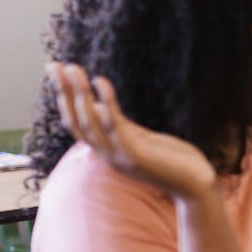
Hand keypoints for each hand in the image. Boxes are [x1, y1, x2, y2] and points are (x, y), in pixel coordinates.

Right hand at [47, 63, 216, 199]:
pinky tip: (100, 81)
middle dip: (65, 93)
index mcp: (108, 151)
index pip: (77, 125)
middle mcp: (108, 155)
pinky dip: (106, 102)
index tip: (58, 74)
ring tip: (72, 68)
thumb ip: (120, 126)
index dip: (65, 100)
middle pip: (76, 122)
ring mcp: (120, 156)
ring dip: (78, 93)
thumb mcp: (141, 140)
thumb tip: (98, 106)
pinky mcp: (136, 155)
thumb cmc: (174, 162)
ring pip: (90, 122)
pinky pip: (115, 125)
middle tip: (54, 65)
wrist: (197, 187)